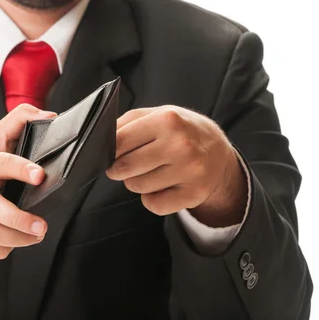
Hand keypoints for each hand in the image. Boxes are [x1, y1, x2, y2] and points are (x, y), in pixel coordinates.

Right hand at [0, 104, 57, 266]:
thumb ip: (21, 120)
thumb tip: (49, 117)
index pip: (3, 164)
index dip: (22, 169)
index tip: (40, 175)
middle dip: (21, 221)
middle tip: (42, 226)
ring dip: (18, 239)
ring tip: (36, 234)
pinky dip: (5, 249)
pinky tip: (15, 240)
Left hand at [106, 105, 246, 227]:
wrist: (218, 150)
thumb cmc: (179, 130)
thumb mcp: (156, 114)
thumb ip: (126, 123)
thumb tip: (100, 140)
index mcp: (167, 120)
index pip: (119, 141)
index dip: (109, 151)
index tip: (110, 153)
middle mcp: (180, 145)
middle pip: (125, 167)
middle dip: (119, 168)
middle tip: (127, 164)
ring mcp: (190, 171)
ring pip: (137, 186)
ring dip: (136, 181)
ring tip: (149, 171)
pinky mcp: (194, 194)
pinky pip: (153, 205)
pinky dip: (150, 198)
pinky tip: (161, 185)